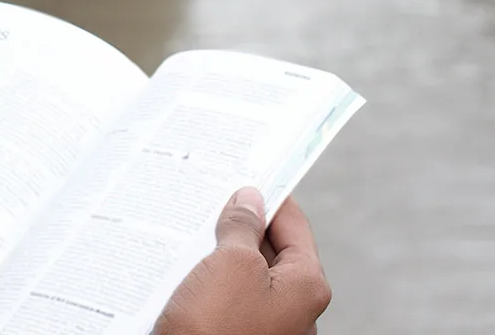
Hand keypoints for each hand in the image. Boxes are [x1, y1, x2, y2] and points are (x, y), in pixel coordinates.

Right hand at [156, 188, 331, 334]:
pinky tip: (187, 269)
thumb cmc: (215, 331)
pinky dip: (211, 281)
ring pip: (247, 276)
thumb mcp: (230, 264)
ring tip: (193, 233)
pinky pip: (229, 299)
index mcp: (308, 285)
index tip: (247, 175)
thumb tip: (249, 200)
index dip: (270, 197)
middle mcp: (296, 310)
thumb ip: (242, 227)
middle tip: (211, 201)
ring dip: (221, 254)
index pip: (295, 225)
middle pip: (272, 250)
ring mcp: (268, 327)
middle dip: (241, 226)